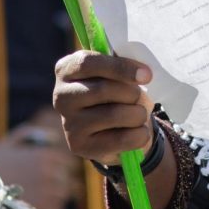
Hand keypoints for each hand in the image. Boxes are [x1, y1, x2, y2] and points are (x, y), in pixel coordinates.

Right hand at [0, 117, 81, 208]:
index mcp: (46, 155)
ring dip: (56, 198)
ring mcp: (47, 192)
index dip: (61, 169)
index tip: (51, 174)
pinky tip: (35, 207)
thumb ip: (32, 134)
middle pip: (68, 180)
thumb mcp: (10, 142)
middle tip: (45, 189)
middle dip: (59, 184)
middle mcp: (50, 173)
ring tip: (39, 199)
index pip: (68, 163)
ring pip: (64, 196)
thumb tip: (52, 138)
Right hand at [52, 50, 154, 166]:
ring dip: (138, 114)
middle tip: (141, 97)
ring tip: (140, 114)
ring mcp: (68, 123)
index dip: (120, 68)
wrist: (111, 126)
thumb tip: (142, 73)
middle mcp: (61, 96)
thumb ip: (123, 65)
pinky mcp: (79, 145)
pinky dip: (139, 134)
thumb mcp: (115, 71)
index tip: (146, 75)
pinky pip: (119, 139)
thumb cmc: (115, 90)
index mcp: (67, 69)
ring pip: (114, 114)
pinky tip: (140, 131)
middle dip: (132, 93)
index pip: (88, 63)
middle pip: (103, 89)